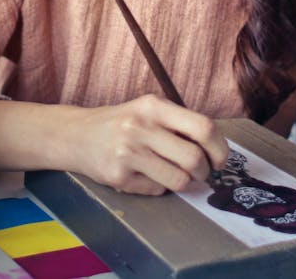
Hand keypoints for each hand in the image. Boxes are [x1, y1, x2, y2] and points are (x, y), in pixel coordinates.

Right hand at [70, 94, 227, 195]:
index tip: (220, 159)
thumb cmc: (121, 123)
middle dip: (205, 172)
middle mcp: (140, 126)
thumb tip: (217, 150)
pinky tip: (147, 176)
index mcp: (154, 106)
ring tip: (177, 176)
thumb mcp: (148, 110)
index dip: (220, 148)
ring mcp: (127, 152)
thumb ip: (179, 124)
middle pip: (194, 158)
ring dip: (185, 183)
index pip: (203, 127)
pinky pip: (156, 190)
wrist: (75, 135)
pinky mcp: (118, 176)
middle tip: (201, 173)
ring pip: (179, 180)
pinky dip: (159, 187)